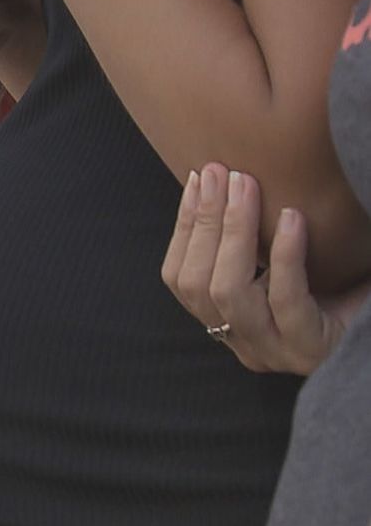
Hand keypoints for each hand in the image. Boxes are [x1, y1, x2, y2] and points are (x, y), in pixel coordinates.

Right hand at [162, 162, 370, 375]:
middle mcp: (243, 344)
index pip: (182, 279)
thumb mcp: (288, 269)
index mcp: (229, 326)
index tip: (198, 181)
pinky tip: (292, 218)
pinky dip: (284, 255)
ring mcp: (272, 351)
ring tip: (246, 186)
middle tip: (219, 173)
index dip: (184, 228)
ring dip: (233, 231)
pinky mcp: (307, 349)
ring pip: (228, 292)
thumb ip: (256, 243)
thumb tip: (229, 179)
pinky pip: (285, 299)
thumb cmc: (344, 293)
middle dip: (204, 222)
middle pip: (198, 284)